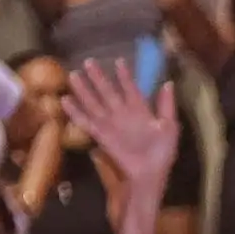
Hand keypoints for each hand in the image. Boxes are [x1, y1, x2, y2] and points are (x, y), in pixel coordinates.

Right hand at [57, 64, 178, 196]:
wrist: (149, 172)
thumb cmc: (162, 151)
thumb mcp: (169, 126)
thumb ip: (166, 105)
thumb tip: (168, 83)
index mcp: (140, 110)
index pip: (130, 88)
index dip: (125, 76)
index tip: (119, 61)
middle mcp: (122, 114)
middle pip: (108, 91)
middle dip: (99, 77)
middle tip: (89, 61)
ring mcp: (109, 123)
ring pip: (93, 102)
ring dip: (83, 89)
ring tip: (73, 74)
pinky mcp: (100, 134)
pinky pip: (84, 120)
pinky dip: (74, 111)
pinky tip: (65, 100)